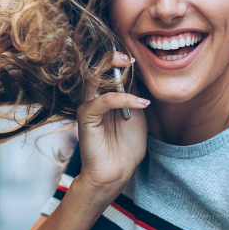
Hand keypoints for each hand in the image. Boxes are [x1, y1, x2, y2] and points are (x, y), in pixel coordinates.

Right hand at [74, 52, 148, 198]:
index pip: (109, 70)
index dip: (122, 61)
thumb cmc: (126, 146)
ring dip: (112, 68)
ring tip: (130, 64)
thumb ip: (135, 94)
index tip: (139, 57)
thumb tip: (142, 73)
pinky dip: (124, 98)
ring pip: (93, 77)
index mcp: (104, 95)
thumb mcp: (138, 114)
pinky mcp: (86, 117)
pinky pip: (103, 101)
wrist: (116, 172)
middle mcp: (93, 97)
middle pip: (96, 68)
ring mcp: (88, 106)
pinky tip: (141, 103)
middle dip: (113, 57)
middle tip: (131, 56)